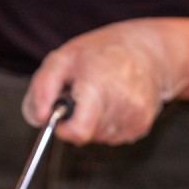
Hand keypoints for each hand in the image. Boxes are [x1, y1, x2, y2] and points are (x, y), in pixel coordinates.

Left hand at [23, 19, 188, 144]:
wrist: (148, 51)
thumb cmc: (101, 52)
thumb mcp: (62, 58)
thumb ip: (42, 88)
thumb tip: (39, 118)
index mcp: (100, 85)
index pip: (78, 131)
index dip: (64, 128)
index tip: (62, 114)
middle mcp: (122, 103)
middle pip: (86, 135)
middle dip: (78, 120)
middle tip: (84, 95)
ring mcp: (135, 117)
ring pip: (99, 138)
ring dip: (93, 122)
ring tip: (102, 95)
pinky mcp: (142, 125)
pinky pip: (113, 136)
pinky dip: (108, 123)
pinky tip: (115, 102)